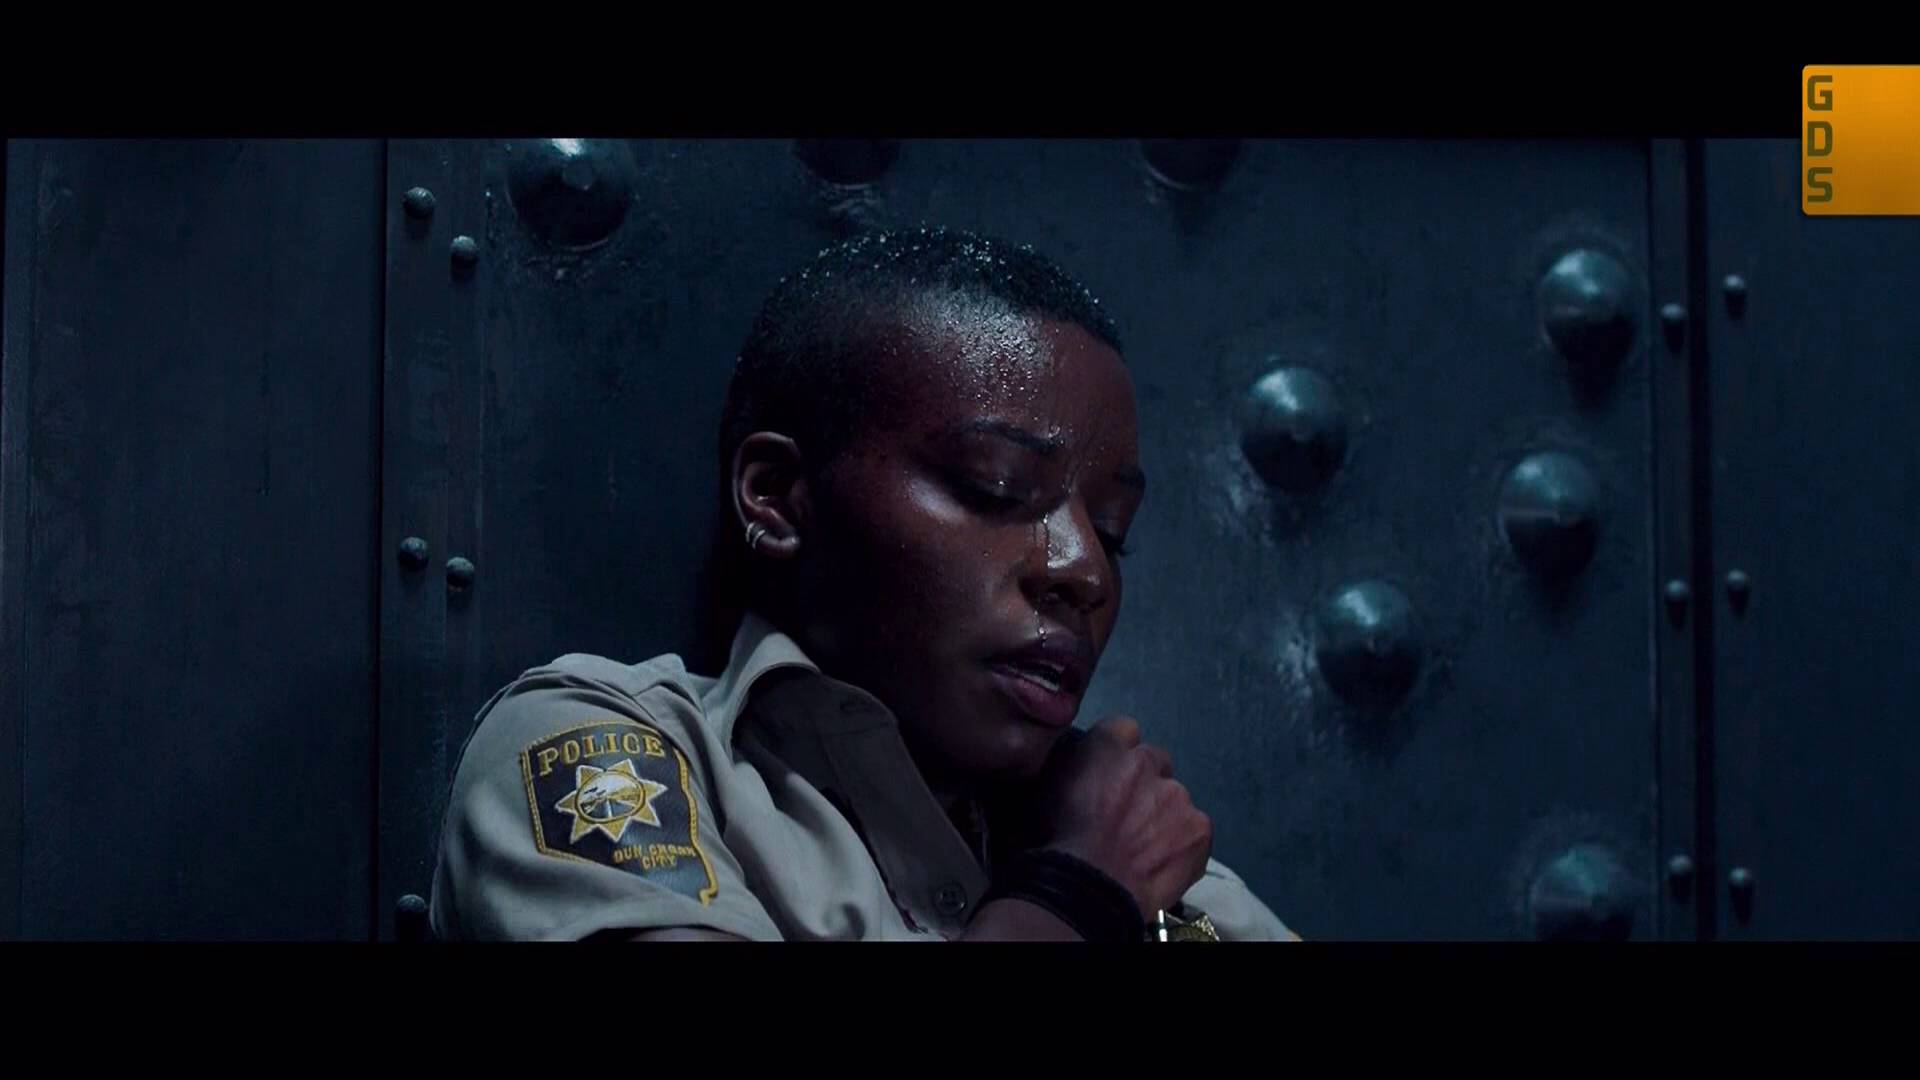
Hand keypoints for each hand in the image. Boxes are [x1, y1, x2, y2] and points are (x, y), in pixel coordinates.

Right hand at [1034, 716, 1212, 918]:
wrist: (1089, 889)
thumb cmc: (1057, 842)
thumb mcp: (1046, 789)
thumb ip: (1074, 765)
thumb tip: (1082, 766)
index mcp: (1106, 746)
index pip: (1123, 729)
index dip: (1117, 754)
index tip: (1109, 776)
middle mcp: (1147, 761)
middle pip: (1155, 762)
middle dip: (1144, 783)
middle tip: (1126, 816)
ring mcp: (1178, 796)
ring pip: (1175, 799)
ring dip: (1162, 814)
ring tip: (1142, 846)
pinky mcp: (1199, 829)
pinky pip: (1194, 830)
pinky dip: (1182, 843)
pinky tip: (1161, 862)